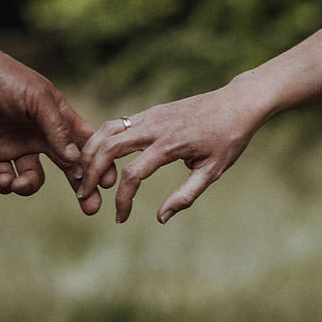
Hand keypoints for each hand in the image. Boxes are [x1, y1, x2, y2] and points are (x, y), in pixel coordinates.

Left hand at [0, 42, 112, 212]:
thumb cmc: (6, 78)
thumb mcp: (36, 98)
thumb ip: (55, 128)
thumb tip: (75, 158)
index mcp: (58, 118)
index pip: (85, 144)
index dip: (98, 163)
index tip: (106, 183)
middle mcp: (41, 134)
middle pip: (68, 166)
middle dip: (81, 187)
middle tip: (90, 208)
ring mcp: (18, 145)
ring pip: (34, 177)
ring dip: (30, 186)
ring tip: (20, 184)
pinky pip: (6, 178)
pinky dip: (6, 185)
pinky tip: (3, 180)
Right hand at [80, 80, 262, 223]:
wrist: (237, 103)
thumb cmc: (228, 139)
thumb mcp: (213, 172)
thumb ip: (185, 196)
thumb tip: (161, 218)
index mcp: (170, 145)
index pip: (133, 174)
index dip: (123, 200)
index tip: (120, 218)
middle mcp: (154, 127)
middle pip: (109, 148)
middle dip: (91, 173)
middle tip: (84, 194)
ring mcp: (149, 116)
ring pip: (106, 131)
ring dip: (90, 153)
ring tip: (85, 175)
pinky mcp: (149, 112)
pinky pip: (116, 124)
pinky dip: (101, 141)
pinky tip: (99, 158)